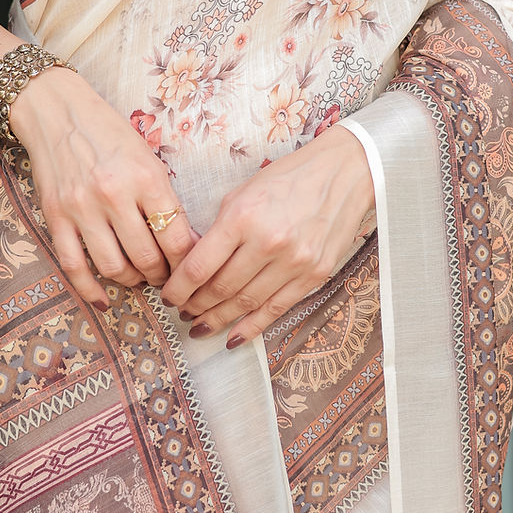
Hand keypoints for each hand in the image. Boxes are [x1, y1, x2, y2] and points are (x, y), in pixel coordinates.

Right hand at [10, 69, 196, 308]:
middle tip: (166, 277)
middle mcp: (114, 194)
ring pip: (114, 267)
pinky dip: (90, 289)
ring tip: (139, 278)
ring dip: (132, 281)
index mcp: (145, 177)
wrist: (57, 111)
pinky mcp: (55, 217)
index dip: (188, 262)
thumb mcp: (148, 156)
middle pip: (147, 257)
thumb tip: (186, 243)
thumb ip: (164, 197)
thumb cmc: (109, 132)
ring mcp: (82, 207)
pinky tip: (104, 299)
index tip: (190, 269)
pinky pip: (74, 266)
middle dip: (162, 275)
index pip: (176, 236)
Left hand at [162, 124, 373, 346]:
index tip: (168, 297)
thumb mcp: (243, 192)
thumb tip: (195, 264)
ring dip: (218, 319)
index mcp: (243, 217)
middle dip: (195, 306)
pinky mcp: (314, 276)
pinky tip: (233, 338)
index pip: (200, 266)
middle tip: (181, 312)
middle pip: (220, 289)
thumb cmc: (288, 178)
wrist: (345, 173)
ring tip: (200, 326)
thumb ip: (220, 229)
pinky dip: (252, 327)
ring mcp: (294, 263)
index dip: (178, 288)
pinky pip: (276, 310)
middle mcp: (268, 243)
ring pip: (246, 303)